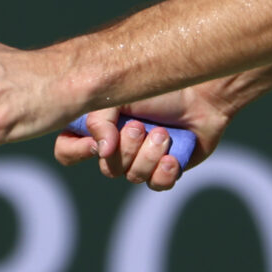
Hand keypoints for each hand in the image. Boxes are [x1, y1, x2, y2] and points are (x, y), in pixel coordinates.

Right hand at [54, 86, 231, 190]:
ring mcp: (141, 158)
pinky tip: (173, 157)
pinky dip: (164, 172)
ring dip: (149, 155)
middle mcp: (116, 144)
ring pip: (132, 177)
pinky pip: (155, 185)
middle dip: (127, 147)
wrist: (203, 92)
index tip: (96, 142)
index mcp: (99, 124)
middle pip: (106, 167)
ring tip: (164, 133)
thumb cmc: (160, 86)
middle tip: (143, 125)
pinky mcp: (165, 169)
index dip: (76, 152)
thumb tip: (101, 152)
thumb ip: (99, 119)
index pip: (67, 150)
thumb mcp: (121, 93)